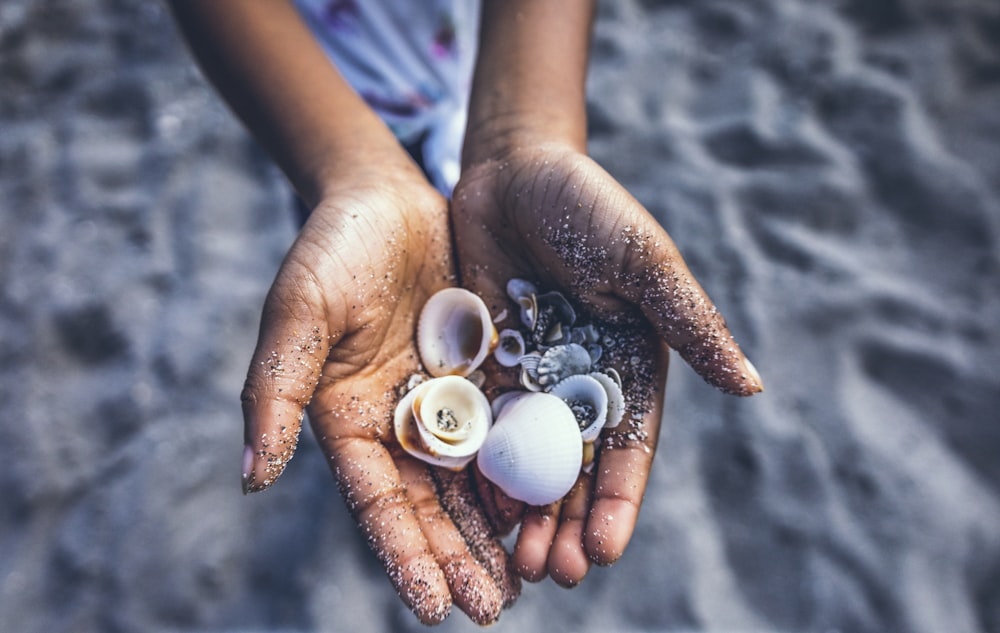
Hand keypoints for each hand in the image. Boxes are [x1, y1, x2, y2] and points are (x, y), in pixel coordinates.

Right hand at [240, 170, 518, 624]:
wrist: (385, 197)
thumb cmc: (331, 249)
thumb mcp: (299, 312)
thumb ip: (274, 391)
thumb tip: (249, 480)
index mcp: (348, 422)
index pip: (376, 503)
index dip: (403, 555)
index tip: (430, 610)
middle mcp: (400, 424)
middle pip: (431, 506)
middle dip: (458, 559)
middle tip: (492, 610)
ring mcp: (447, 402)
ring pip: (475, 480)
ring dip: (497, 531)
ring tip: (525, 580)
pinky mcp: (487, 376)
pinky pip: (511, 430)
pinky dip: (526, 470)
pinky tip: (551, 506)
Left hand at [451, 143, 762, 585]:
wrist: (511, 167)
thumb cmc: (588, 205)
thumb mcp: (643, 261)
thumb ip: (689, 323)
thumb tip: (751, 386)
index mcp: (629, 365)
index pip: (628, 448)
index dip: (618, 502)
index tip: (604, 551)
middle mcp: (581, 382)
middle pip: (576, 468)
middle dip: (568, 522)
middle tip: (553, 573)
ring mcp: (531, 377)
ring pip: (527, 459)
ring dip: (523, 510)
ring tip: (513, 561)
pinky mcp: (485, 364)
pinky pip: (481, 425)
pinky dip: (479, 467)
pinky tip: (468, 507)